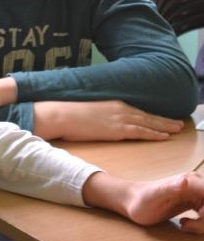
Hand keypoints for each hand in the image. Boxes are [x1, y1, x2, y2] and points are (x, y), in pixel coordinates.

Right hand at [33, 100, 184, 140]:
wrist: (61, 115)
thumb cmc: (70, 114)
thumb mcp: (90, 111)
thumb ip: (103, 114)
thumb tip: (105, 120)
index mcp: (114, 104)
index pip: (138, 111)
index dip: (152, 115)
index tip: (164, 118)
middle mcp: (120, 109)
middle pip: (147, 116)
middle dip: (164, 120)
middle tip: (179, 123)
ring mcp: (120, 118)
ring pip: (148, 123)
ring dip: (164, 127)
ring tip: (177, 129)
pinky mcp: (117, 129)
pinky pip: (141, 132)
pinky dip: (154, 133)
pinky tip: (164, 136)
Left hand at [84, 171, 203, 232]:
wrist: (131, 202)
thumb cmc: (141, 200)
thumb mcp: (155, 195)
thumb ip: (171, 188)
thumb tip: (185, 181)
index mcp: (191, 181)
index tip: (199, 216)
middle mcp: (196, 185)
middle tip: (187, 224)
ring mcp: (195, 194)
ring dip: (202, 224)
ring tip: (184, 225)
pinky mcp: (193, 203)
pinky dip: (200, 224)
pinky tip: (185, 224)